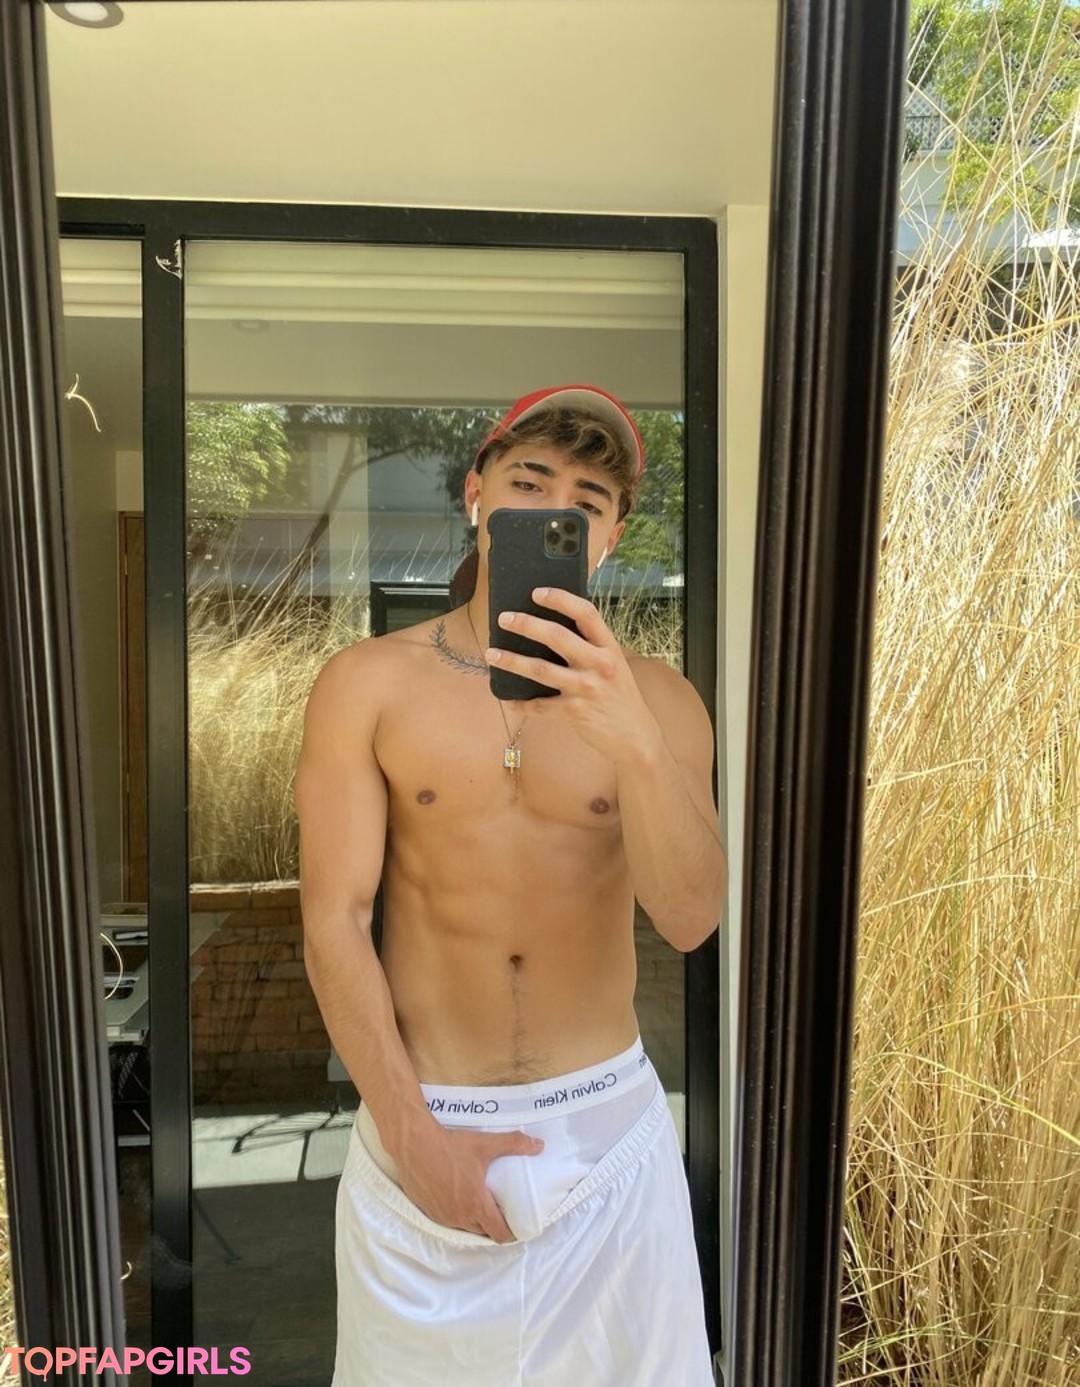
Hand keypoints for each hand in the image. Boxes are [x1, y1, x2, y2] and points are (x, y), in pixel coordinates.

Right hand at [393, 1119, 543, 1243]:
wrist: (414, 1144)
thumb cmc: (450, 1145)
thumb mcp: (485, 1143)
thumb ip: (514, 1144)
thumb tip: (539, 1146)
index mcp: (476, 1204)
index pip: (499, 1234)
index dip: (511, 1232)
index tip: (516, 1223)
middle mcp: (459, 1217)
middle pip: (483, 1233)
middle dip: (492, 1225)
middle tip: (499, 1210)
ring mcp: (442, 1216)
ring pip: (464, 1229)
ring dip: (473, 1222)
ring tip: (479, 1204)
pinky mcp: (428, 1211)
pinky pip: (447, 1221)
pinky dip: (455, 1215)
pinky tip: (457, 1199)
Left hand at [487, 587, 663, 763]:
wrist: (635, 736)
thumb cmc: (619, 696)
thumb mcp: (614, 665)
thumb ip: (591, 647)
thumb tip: (553, 629)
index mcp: (609, 647)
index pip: (586, 613)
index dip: (560, 599)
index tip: (537, 593)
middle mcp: (599, 665)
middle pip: (557, 636)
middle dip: (526, 625)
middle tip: (504, 619)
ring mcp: (586, 689)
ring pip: (540, 670)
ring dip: (512, 661)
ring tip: (492, 654)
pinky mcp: (574, 713)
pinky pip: (540, 706)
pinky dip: (521, 704)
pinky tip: (509, 700)